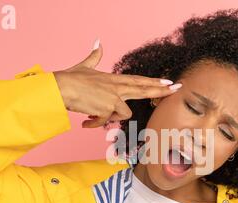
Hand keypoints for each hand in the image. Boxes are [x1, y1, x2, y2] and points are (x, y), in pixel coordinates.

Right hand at [53, 39, 181, 127]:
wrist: (60, 87)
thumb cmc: (70, 79)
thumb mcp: (85, 66)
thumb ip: (94, 56)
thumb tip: (97, 42)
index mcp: (113, 79)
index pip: (138, 80)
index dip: (153, 82)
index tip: (168, 82)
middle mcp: (116, 87)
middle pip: (143, 89)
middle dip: (161, 90)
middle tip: (177, 88)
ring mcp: (113, 98)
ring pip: (125, 112)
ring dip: (110, 117)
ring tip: (93, 116)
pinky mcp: (107, 109)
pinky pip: (106, 121)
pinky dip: (95, 124)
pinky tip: (85, 122)